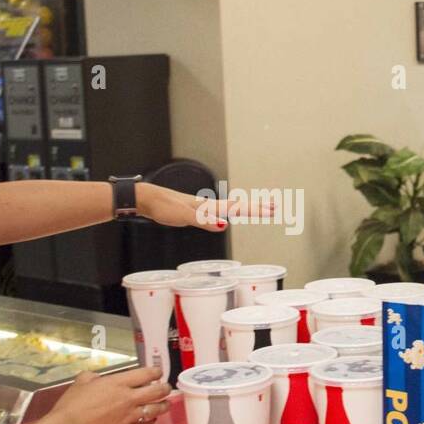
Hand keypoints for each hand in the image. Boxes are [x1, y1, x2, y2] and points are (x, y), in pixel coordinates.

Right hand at [55, 366, 171, 423]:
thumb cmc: (73, 404)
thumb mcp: (82, 381)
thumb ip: (93, 377)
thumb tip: (97, 379)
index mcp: (118, 383)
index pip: (146, 374)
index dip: (156, 372)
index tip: (158, 372)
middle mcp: (129, 398)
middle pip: (157, 391)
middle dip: (165, 388)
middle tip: (166, 388)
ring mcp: (130, 416)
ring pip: (156, 410)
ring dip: (163, 406)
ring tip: (165, 404)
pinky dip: (150, 421)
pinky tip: (151, 419)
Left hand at [135, 182, 275, 232]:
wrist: (147, 199)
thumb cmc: (163, 206)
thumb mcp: (183, 215)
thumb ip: (203, 220)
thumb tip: (224, 225)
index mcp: (209, 206)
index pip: (238, 208)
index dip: (255, 210)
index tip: (273, 210)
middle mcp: (209, 206)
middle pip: (239, 206)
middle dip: (257, 208)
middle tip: (275, 207)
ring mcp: (203, 208)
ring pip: (231, 208)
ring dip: (247, 208)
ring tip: (261, 208)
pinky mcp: (196, 212)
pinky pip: (220, 212)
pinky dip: (231, 212)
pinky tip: (231, 216)